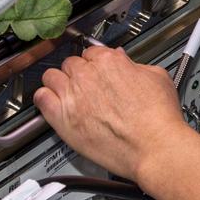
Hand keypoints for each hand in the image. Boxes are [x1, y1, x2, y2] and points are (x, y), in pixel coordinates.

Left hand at [33, 46, 193, 182]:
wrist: (154, 147)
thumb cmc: (158, 118)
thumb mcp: (157, 78)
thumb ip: (136, 66)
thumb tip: (127, 64)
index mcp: (110, 61)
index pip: (91, 52)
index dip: (95, 63)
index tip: (96, 70)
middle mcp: (87, 75)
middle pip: (70, 63)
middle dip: (77, 73)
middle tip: (84, 85)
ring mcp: (72, 96)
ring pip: (51, 77)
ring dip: (58, 83)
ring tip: (65, 93)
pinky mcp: (62, 119)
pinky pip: (41, 99)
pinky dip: (44, 98)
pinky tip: (51, 103)